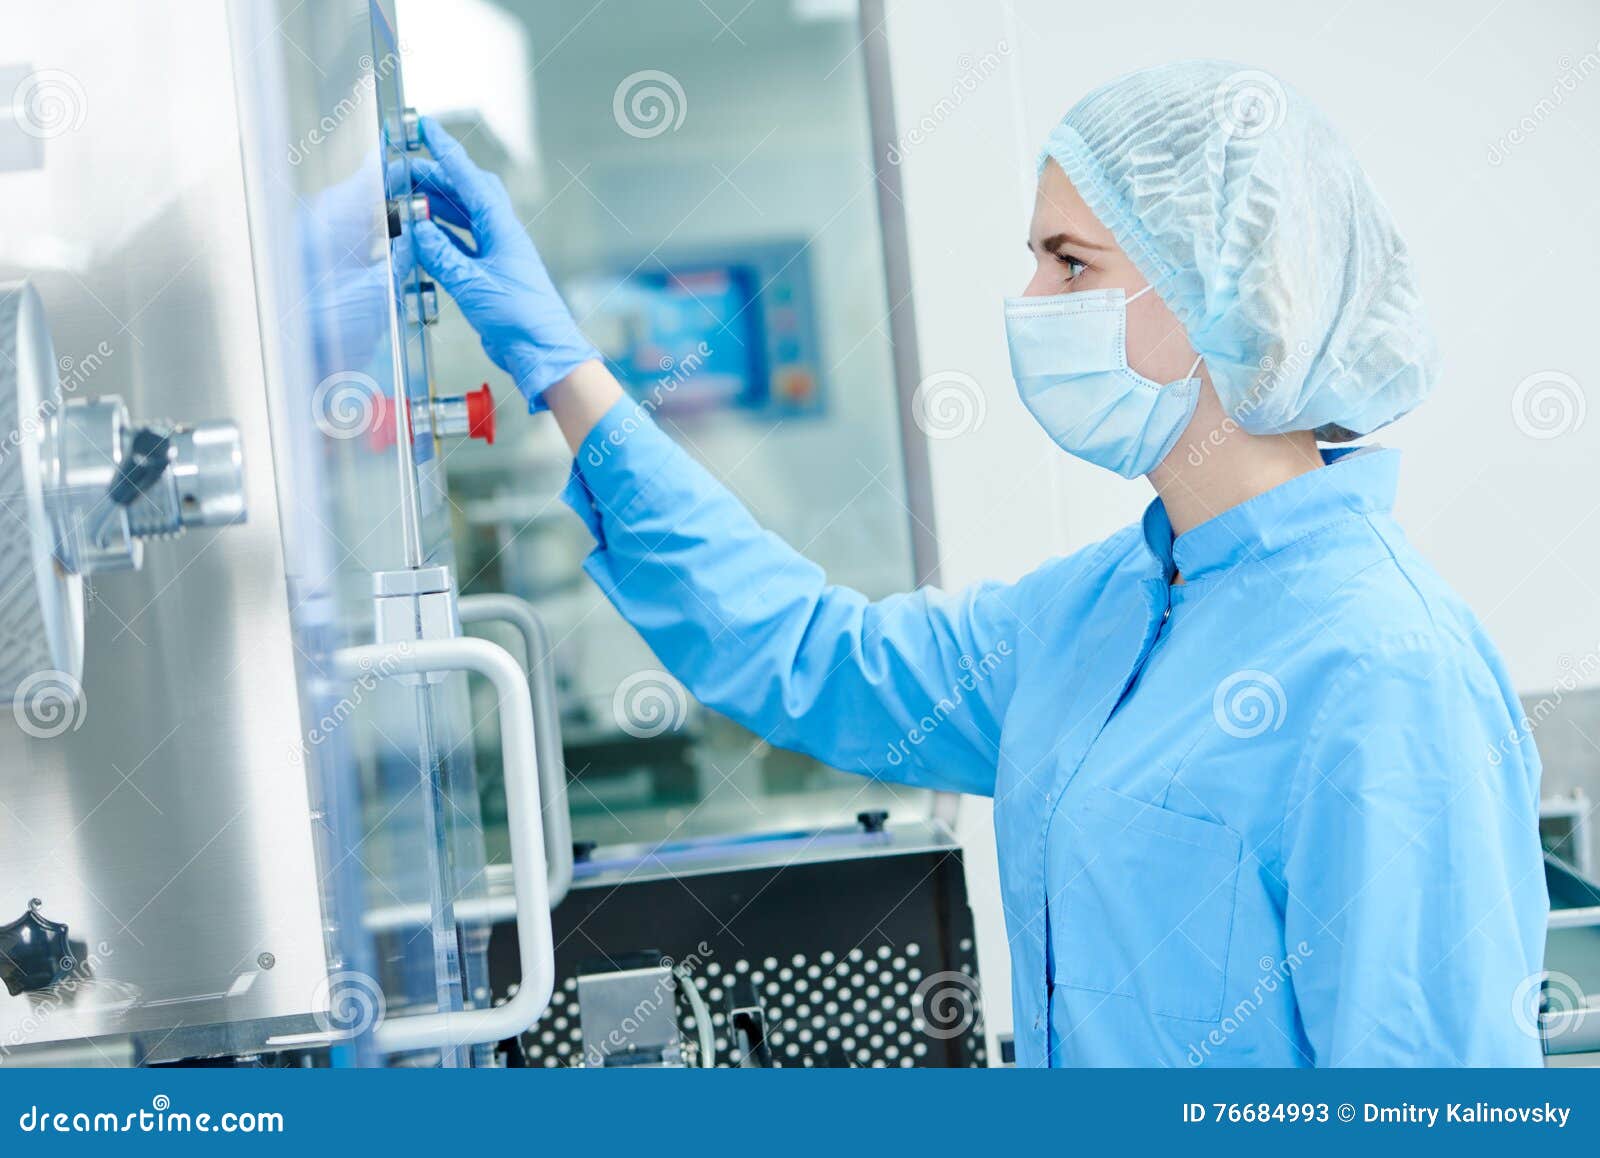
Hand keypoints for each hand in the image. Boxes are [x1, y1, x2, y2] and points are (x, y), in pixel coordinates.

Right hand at [409, 117, 598, 407]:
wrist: (542, 352)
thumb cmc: (520, 318)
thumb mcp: (473, 284)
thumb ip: (441, 255)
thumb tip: (415, 228)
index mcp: (502, 228)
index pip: (469, 179)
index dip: (445, 151)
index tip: (425, 127)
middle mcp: (500, 235)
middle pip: (464, 193)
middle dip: (433, 177)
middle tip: (401, 169)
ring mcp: (496, 254)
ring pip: (461, 218)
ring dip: (435, 205)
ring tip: (405, 197)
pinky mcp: (488, 275)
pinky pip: (460, 244)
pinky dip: (440, 236)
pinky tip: (422, 233)